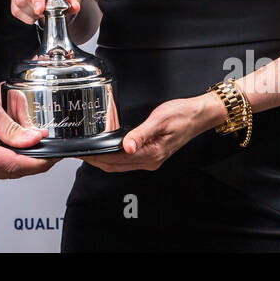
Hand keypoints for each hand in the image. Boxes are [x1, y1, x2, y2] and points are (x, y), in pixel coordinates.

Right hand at [0, 75, 57, 178]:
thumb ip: (12, 127)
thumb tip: (33, 139)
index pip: (14, 164)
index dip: (38, 162)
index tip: (53, 157)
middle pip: (11, 171)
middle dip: (34, 163)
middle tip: (50, 152)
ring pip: (4, 171)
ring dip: (23, 161)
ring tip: (36, 148)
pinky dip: (10, 159)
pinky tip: (18, 148)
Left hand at [82, 95, 219, 172]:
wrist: (198, 115)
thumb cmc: (182, 114)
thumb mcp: (159, 120)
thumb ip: (141, 134)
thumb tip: (126, 146)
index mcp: (151, 154)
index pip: (116, 159)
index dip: (97, 157)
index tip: (83, 152)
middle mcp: (150, 160)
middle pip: (116, 166)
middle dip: (96, 161)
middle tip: (80, 153)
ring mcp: (151, 159)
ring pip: (121, 165)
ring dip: (104, 160)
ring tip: (89, 152)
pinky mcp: (152, 154)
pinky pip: (128, 161)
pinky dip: (114, 158)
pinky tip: (108, 150)